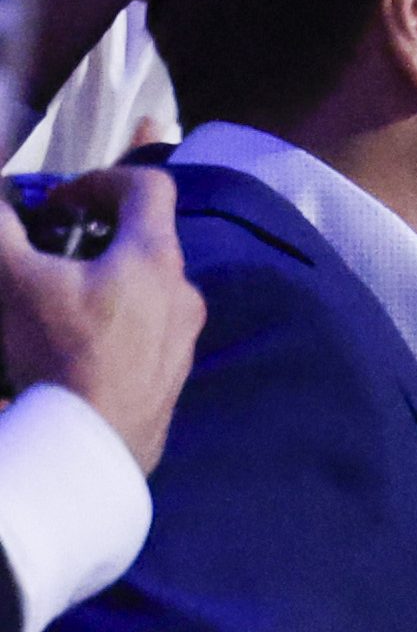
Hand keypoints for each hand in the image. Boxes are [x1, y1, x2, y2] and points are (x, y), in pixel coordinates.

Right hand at [0, 167, 203, 472]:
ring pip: (147, 291)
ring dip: (106, 282)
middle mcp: (183, 296)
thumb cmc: (59, 358)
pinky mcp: (172, 380)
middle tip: (52, 251)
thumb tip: (1, 210)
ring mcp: (183, 341)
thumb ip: (2, 230)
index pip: (148, 187)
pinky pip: (147, 334)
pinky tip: (76, 347)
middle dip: (97, 236)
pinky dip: (116, 324)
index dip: (100, 179)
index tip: (61, 203)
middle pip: (147, 242)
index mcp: (155, 260)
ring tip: (58, 301)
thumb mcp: (12, 281)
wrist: (89, 452)